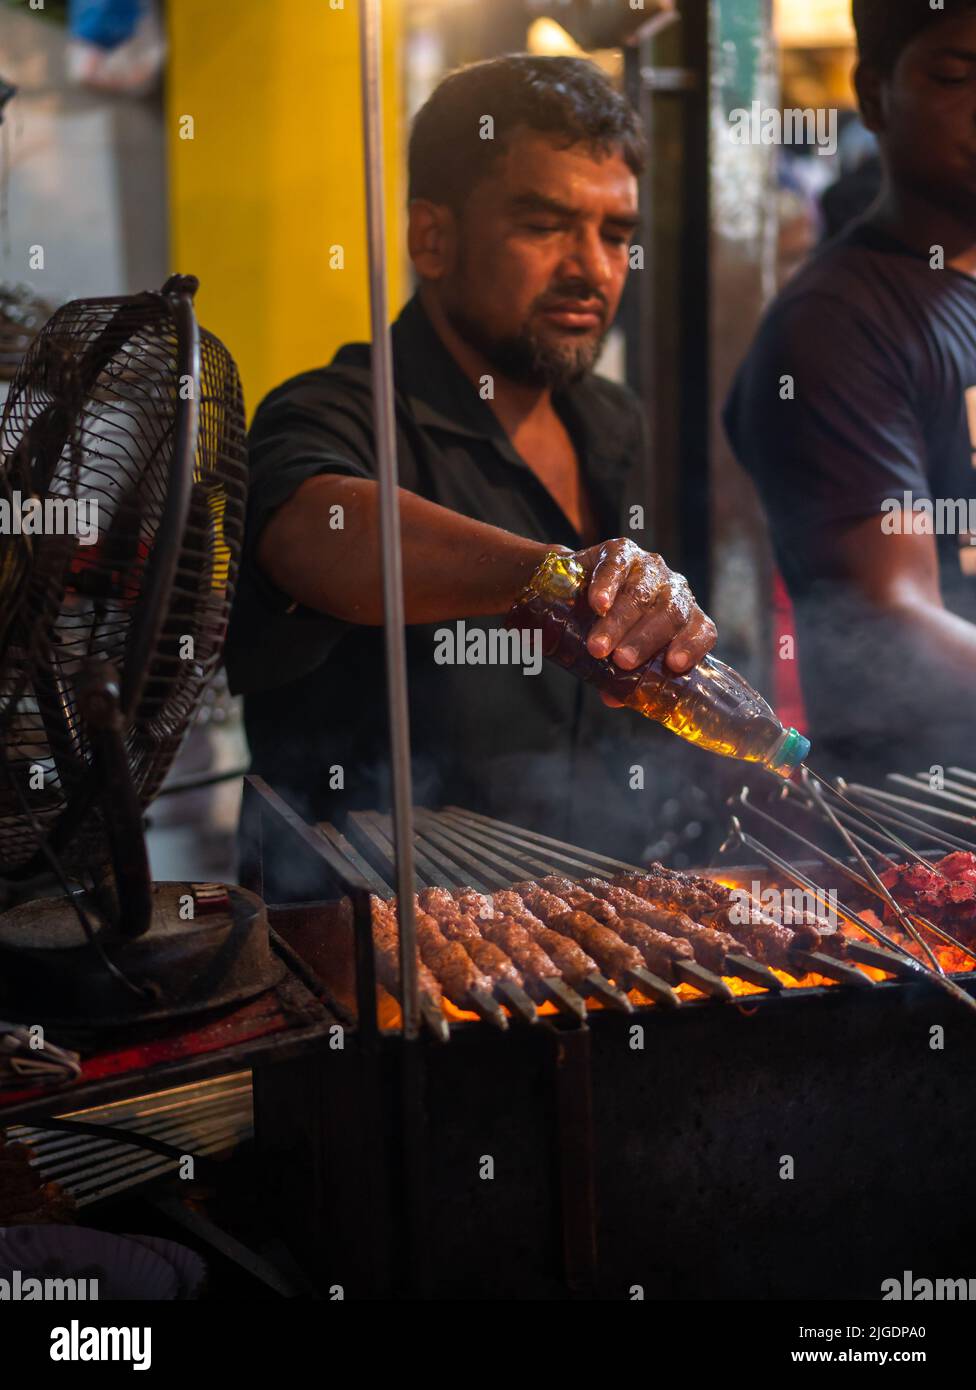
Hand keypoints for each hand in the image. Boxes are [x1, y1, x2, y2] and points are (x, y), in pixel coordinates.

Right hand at [574, 538, 716, 705]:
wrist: (578, 591)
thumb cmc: (610, 631)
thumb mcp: (619, 655)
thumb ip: (621, 677)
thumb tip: (614, 698)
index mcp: (685, 618)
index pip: (702, 630)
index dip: (692, 646)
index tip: (673, 665)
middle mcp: (673, 589)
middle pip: (670, 613)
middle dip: (645, 640)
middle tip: (622, 661)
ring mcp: (649, 567)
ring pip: (641, 592)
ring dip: (620, 621)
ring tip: (597, 647)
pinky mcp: (620, 551)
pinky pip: (617, 567)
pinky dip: (607, 586)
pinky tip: (598, 604)